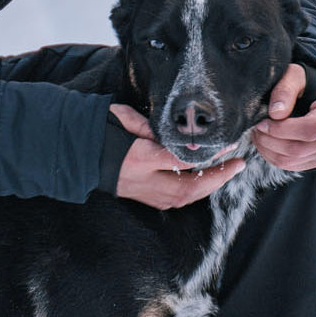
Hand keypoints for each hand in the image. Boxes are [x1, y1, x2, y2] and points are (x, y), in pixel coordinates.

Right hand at [109, 102, 244, 209]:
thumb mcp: (121, 117)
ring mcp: (145, 193)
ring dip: (210, 186)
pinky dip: (196, 191)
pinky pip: (177, 199)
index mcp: (139, 158)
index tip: (227, 145)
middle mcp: (145, 181)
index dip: (208, 155)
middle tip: (238, 163)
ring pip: (186, 197)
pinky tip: (206, 180)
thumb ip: (147, 124)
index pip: (181, 159)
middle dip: (218, 177)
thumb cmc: (98, 132)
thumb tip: (174, 131)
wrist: (77, 156)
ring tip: (228, 171)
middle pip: (190, 187)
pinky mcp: (144, 198)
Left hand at [252, 63, 315, 171]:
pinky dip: (272, 156)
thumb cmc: (304, 84)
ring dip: (268, 150)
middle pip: (300, 149)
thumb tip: (276, 114)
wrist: (315, 96)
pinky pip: (291, 166)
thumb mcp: (294, 77)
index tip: (263, 121)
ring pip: (293, 161)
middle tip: (255, 128)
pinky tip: (265, 142)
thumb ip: (285, 90)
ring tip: (257, 134)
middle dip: (271, 141)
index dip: (281, 129)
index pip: (309, 129)